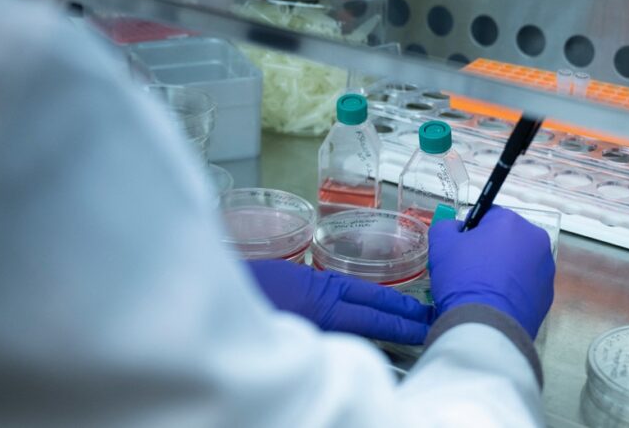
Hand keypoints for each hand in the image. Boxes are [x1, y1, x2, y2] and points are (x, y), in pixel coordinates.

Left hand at [246, 259, 433, 343]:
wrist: (200, 285)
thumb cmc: (236, 324)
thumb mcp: (283, 336)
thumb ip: (314, 342)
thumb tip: (340, 352)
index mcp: (319, 308)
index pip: (370, 319)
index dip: (399, 325)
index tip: (423, 329)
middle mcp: (319, 291)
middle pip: (369, 298)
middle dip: (399, 308)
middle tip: (427, 315)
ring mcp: (307, 281)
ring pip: (353, 289)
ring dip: (381, 298)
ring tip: (404, 308)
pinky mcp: (293, 276)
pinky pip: (336, 284)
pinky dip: (356, 292)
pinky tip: (361, 298)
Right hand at [428, 206, 554, 337]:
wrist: (486, 327)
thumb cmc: (463, 279)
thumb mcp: (441, 244)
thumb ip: (446, 227)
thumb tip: (455, 229)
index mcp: (512, 222)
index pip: (488, 216)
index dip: (470, 231)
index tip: (460, 249)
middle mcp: (536, 241)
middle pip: (506, 238)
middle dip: (489, 249)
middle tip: (468, 270)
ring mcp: (545, 269)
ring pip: (518, 262)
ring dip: (502, 269)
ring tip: (482, 289)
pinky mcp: (547, 295)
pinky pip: (525, 285)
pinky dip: (512, 290)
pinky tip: (496, 302)